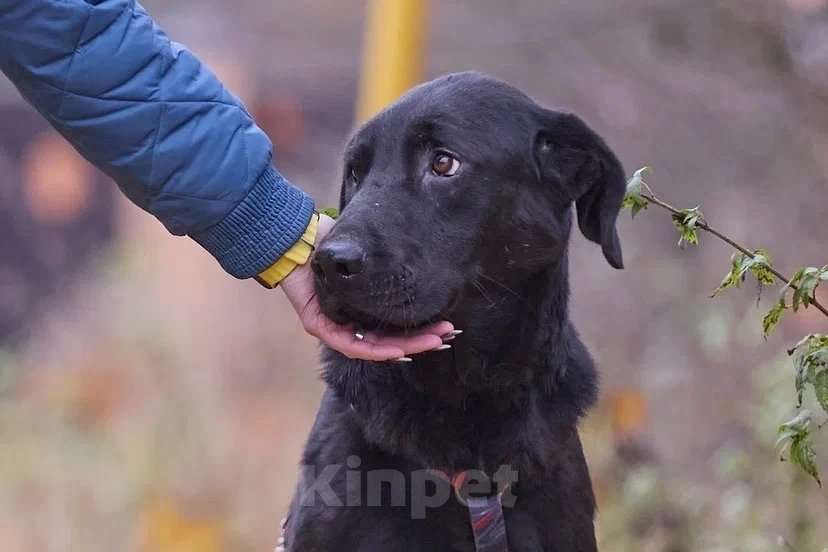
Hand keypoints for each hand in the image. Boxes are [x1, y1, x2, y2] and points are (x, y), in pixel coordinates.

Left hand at [280, 214, 453, 360]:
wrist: (295, 238)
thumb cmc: (326, 243)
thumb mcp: (362, 253)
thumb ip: (382, 263)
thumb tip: (414, 258)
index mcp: (359, 306)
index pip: (392, 324)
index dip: (418, 328)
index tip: (443, 323)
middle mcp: (348, 321)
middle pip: (389, 340)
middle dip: (421, 340)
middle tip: (446, 335)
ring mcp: (333, 327)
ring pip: (375, 347)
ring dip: (407, 347)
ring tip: (434, 340)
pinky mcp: (320, 328)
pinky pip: (352, 346)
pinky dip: (377, 350)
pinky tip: (399, 349)